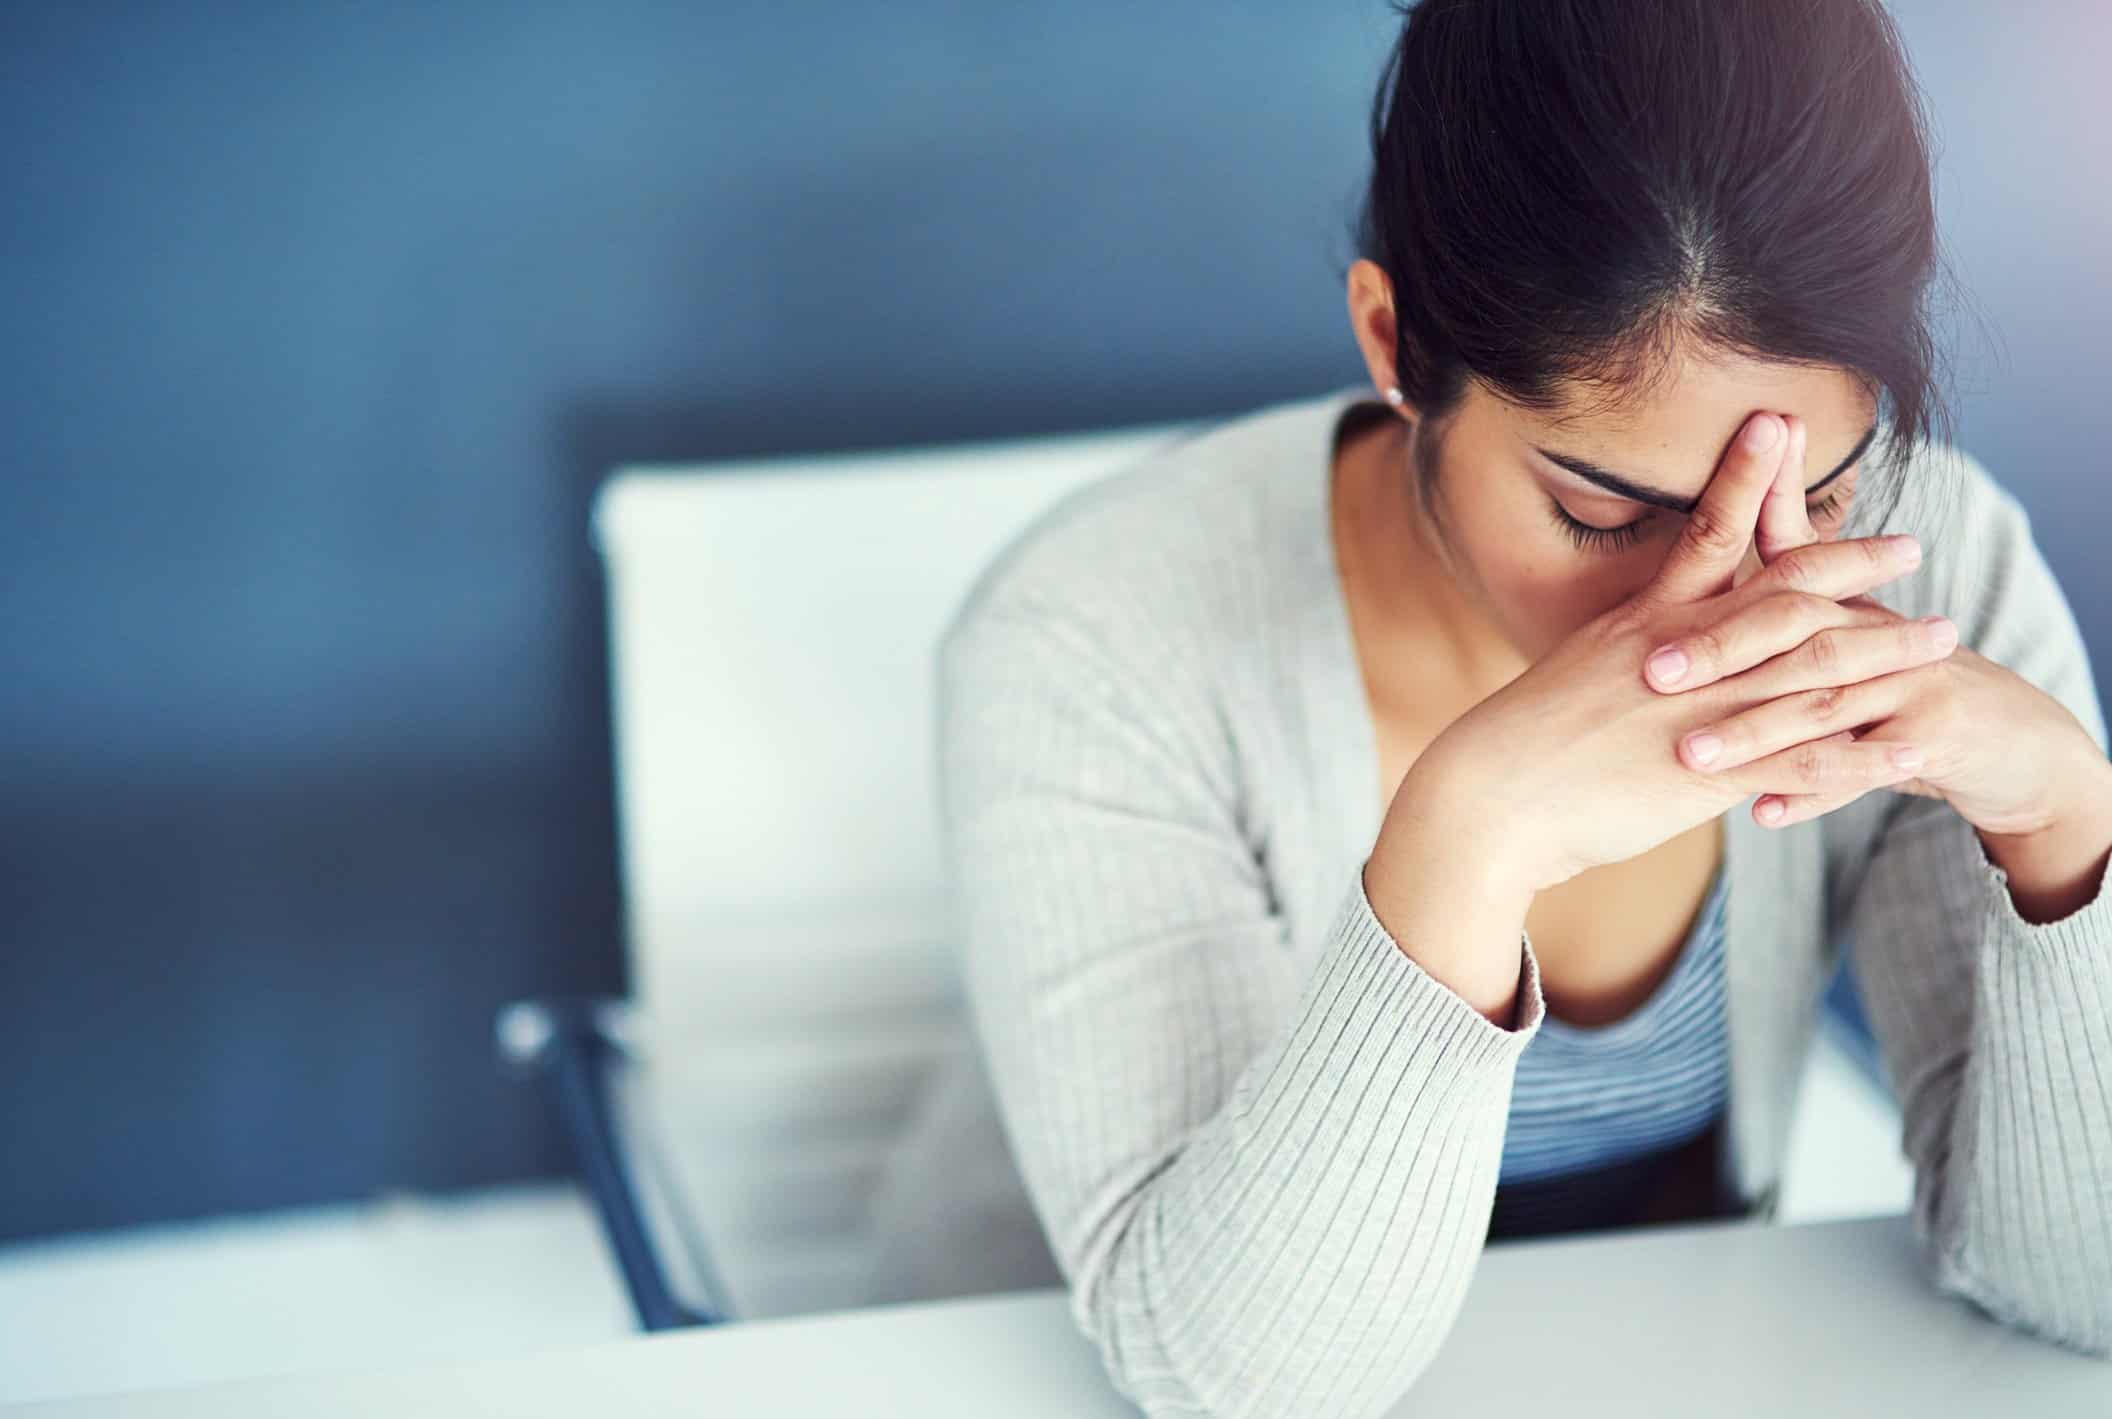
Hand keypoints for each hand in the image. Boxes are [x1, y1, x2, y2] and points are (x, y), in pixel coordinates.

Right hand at [1384, 411, 1949, 896]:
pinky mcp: (1705, 774)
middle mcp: (1677, 656)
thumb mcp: (1569, 678)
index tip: (1784, 429)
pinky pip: (1801, 762)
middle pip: (1784, 594)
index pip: (1707, 532)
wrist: (1485, 802)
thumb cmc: (1516, 747)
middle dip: (1852, 564)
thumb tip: (1653, 656)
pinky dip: (1860, 755)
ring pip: (1810, 671)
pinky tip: (1907, 748)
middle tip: (1911, 546)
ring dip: (1883, 652)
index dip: (1750, 476)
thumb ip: (1621, 659)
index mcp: (1641, 626)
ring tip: (1941, 637)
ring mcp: (1696, 712)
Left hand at [1639, 413, 2099, 838]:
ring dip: (1752, 732)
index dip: (1711, 581)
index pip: (1773, 570)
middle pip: (1791, 628)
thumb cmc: (1891, 676)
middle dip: (1719, 650)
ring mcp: (1909, 680)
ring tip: (1691, 754)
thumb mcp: (1838, 631)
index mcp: (1840, 599)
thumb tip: (1717, 534)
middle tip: (1653, 674)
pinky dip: (1811, 794)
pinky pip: (1862, 770)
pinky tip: (1762, 813)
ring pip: (1821, 704)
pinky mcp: (1934, 736)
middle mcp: (1872, 628)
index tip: (1638, 615)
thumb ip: (1781, 588)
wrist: (2000, 732)